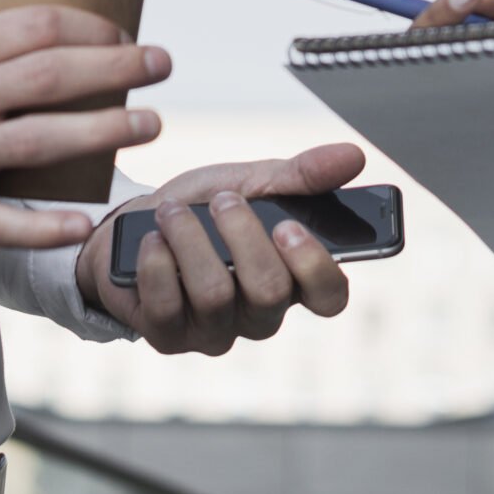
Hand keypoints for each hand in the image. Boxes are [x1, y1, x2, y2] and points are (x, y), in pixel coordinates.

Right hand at [0, 6, 169, 249]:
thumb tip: (58, 43)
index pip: (38, 26)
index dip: (92, 27)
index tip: (124, 35)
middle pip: (53, 76)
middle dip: (118, 70)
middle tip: (162, 65)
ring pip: (42, 141)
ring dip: (104, 133)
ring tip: (150, 124)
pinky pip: (3, 223)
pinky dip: (48, 227)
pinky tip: (87, 223)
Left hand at [79, 142, 366, 354]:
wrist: (139, 219)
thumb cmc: (204, 206)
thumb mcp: (252, 181)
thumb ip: (301, 174)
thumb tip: (354, 156)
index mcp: (292, 278)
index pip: (330, 297)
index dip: (315, 268)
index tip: (288, 226)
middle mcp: (259, 315)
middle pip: (270, 292)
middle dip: (241, 235)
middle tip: (222, 201)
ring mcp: (214, 331)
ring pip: (216, 297)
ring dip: (191, 241)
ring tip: (171, 212)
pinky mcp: (168, 337)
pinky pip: (167, 308)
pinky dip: (156, 264)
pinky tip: (151, 241)